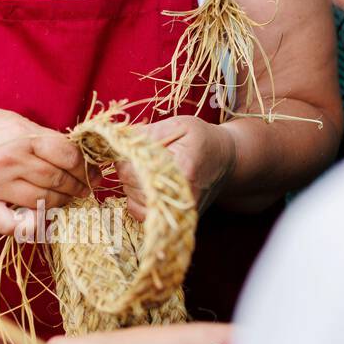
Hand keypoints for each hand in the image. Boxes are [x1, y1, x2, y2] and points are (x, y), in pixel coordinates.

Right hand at [0, 107, 99, 235]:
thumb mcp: (12, 121)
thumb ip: (42, 137)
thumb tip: (77, 155)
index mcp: (20, 136)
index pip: (67, 156)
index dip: (85, 167)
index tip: (91, 172)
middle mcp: (8, 161)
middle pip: (58, 180)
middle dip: (77, 187)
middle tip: (84, 189)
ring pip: (43, 202)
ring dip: (61, 204)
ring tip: (67, 200)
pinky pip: (13, 225)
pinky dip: (32, 226)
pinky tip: (42, 220)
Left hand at [116, 116, 235, 219]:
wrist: (225, 160)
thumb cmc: (201, 139)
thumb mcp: (178, 126)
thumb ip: (147, 133)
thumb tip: (118, 140)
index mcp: (182, 167)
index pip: (133, 169)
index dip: (124, 157)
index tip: (128, 148)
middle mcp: (181, 194)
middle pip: (131, 186)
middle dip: (127, 170)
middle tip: (137, 158)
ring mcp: (179, 209)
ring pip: (134, 201)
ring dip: (132, 185)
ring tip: (144, 171)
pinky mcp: (176, 217)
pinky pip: (142, 215)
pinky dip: (137, 200)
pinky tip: (146, 186)